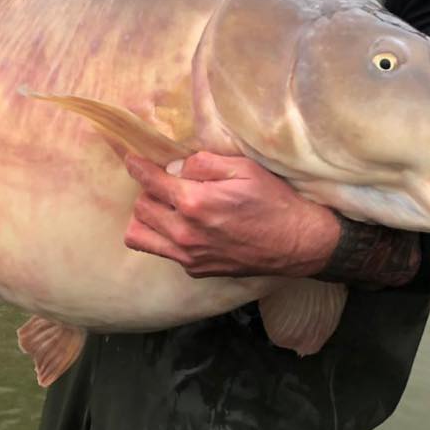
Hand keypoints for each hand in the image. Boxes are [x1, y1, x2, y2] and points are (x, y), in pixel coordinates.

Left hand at [123, 152, 340, 278]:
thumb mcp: (243, 168)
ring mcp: (189, 255)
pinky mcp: (196, 270)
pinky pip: (163, 251)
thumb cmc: (273, 200)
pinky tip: (186, 226)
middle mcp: (185, 233)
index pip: (150, 182)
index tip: (132, 160)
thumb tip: (175, 167)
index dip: (137, 167)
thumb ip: (203, 163)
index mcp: (195, 202)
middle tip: (163, 183)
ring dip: (147, 217)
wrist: (296, 243)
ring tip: (165, 206)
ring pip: (140, 236)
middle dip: (148, 191)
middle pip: (140, 208)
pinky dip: (165, 236)